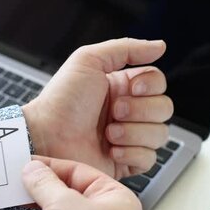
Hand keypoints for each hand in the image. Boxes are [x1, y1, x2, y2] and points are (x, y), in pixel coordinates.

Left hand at [22, 38, 172, 179]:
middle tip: (114, 112)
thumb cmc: (61, 100)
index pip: (157, 83)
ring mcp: (128, 138)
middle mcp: (128, 112)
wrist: (45, 138)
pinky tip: (111, 151)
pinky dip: (132, 153)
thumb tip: (161, 46)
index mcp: (122, 88)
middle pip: (164, 108)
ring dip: (134, 132)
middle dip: (140, 110)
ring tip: (108, 134)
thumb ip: (126, 49)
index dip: (151, 86)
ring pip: (160, 134)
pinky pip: (149, 159)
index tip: (132, 88)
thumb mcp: (88, 60)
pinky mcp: (125, 162)